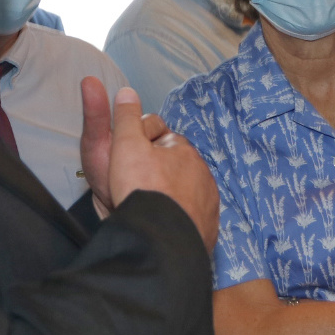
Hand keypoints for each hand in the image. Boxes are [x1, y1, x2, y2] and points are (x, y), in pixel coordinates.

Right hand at [81, 82, 219, 250]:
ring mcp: (208, 203)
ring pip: (188, 193)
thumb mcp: (126, 145)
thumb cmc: (142, 189)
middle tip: (136, 185)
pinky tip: (165, 226)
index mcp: (183, 150)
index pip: (163, 138)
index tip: (129, 158)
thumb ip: (127, 118)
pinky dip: (181, 219)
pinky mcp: (207, 229)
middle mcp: (201, 173)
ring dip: (172, 196)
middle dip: (161, 171)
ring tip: (149, 208)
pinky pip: (193, 219)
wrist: (160, 241)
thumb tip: (128, 92)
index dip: (143, 144)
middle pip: (177, 166)